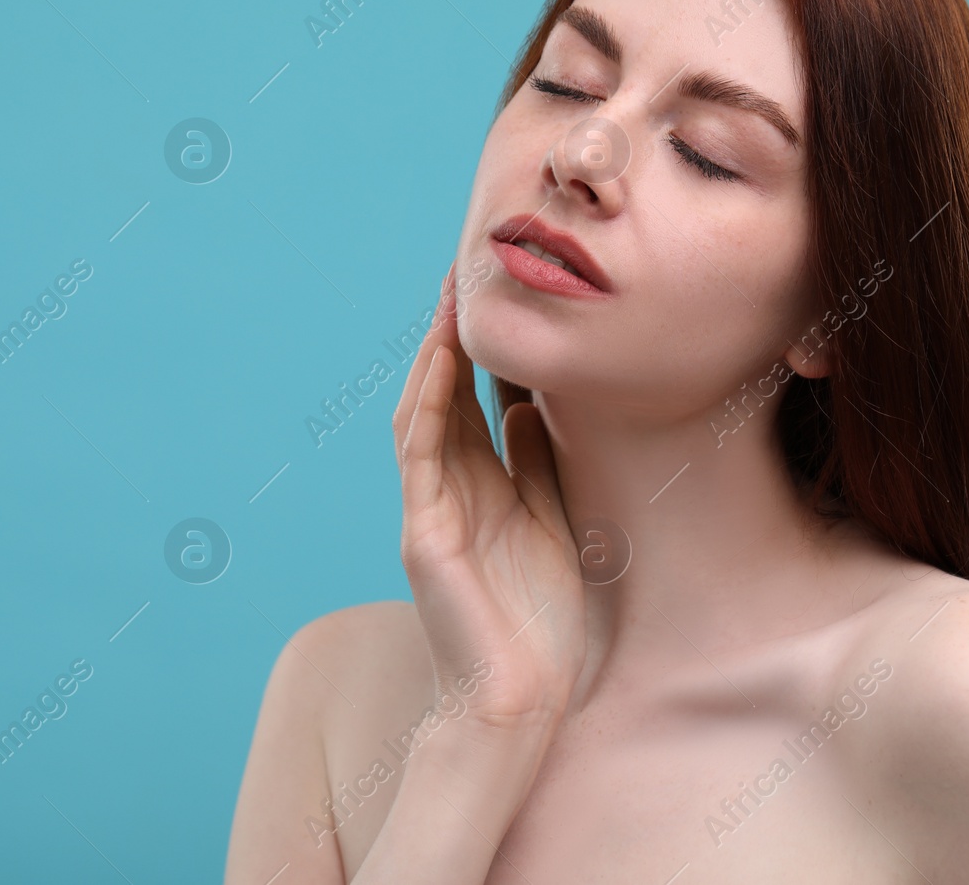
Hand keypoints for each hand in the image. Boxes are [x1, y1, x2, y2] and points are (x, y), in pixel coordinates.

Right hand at [391, 263, 586, 731]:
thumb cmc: (537, 618)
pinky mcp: (424, 534)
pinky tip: (441, 363)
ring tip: (449, 301)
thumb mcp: (547, 520)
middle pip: (440, 396)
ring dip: (434, 356)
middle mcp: (444, 492)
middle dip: (449, 336)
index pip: (468, 403)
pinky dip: (429, 405)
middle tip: (462, 273)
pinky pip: (421, 456)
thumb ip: (533, 466)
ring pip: (422, 416)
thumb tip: (531, 409)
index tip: (492, 295)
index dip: (476, 349)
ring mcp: (428, 510)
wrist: (519, 696)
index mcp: (475, 489)